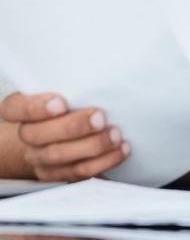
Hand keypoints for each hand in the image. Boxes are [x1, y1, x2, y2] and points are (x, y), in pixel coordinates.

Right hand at [0, 92, 129, 181]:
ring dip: (92, 146)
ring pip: (59, 156)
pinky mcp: (58, 174)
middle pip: (39, 135)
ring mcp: (40, 157)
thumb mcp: (69, 87)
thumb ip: (75, 82)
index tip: (61, 103)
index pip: (14, 108)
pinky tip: (121, 149)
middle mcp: (27, 135)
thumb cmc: (73, 99)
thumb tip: (104, 69)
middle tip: (100, 117)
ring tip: (115, 135)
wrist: (64, 129)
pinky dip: (103, 162)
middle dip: (74, 127)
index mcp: (21, 109)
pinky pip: (77, 173)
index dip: (35, 108)